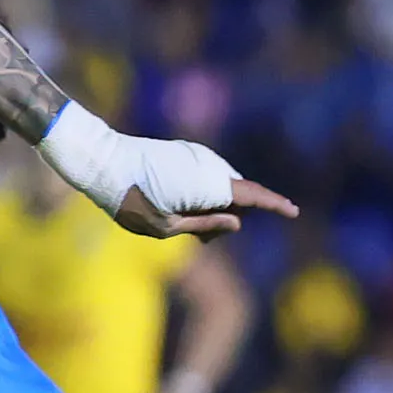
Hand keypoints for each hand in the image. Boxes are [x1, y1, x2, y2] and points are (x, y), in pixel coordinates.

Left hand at [36, 104, 298, 238]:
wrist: (99, 160)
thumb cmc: (128, 199)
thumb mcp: (165, 226)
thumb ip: (205, 225)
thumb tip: (237, 222)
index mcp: (208, 184)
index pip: (252, 196)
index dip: (274, 206)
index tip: (294, 213)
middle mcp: (208, 165)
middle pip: (235, 196)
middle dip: (228, 217)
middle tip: (201, 239)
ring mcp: (195, 156)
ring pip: (219, 187)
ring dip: (212, 206)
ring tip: (180, 224)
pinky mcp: (183, 152)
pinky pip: (204, 176)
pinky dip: (200, 194)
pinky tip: (176, 206)